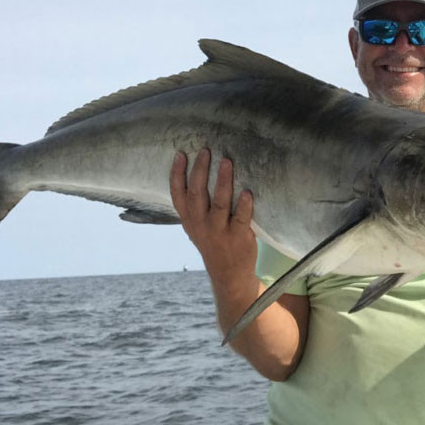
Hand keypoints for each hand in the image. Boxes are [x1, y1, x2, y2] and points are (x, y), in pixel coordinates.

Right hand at [169, 149, 256, 281]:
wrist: (229, 274)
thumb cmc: (214, 242)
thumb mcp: (196, 226)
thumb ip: (196, 205)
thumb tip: (200, 170)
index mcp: (189, 219)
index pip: (178, 195)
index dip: (177, 174)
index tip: (180, 154)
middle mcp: (201, 224)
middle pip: (197, 194)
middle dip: (199, 170)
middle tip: (205, 150)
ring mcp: (219, 231)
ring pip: (219, 203)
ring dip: (222, 181)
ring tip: (226, 162)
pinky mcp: (238, 237)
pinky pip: (240, 218)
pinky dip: (243, 205)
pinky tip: (247, 192)